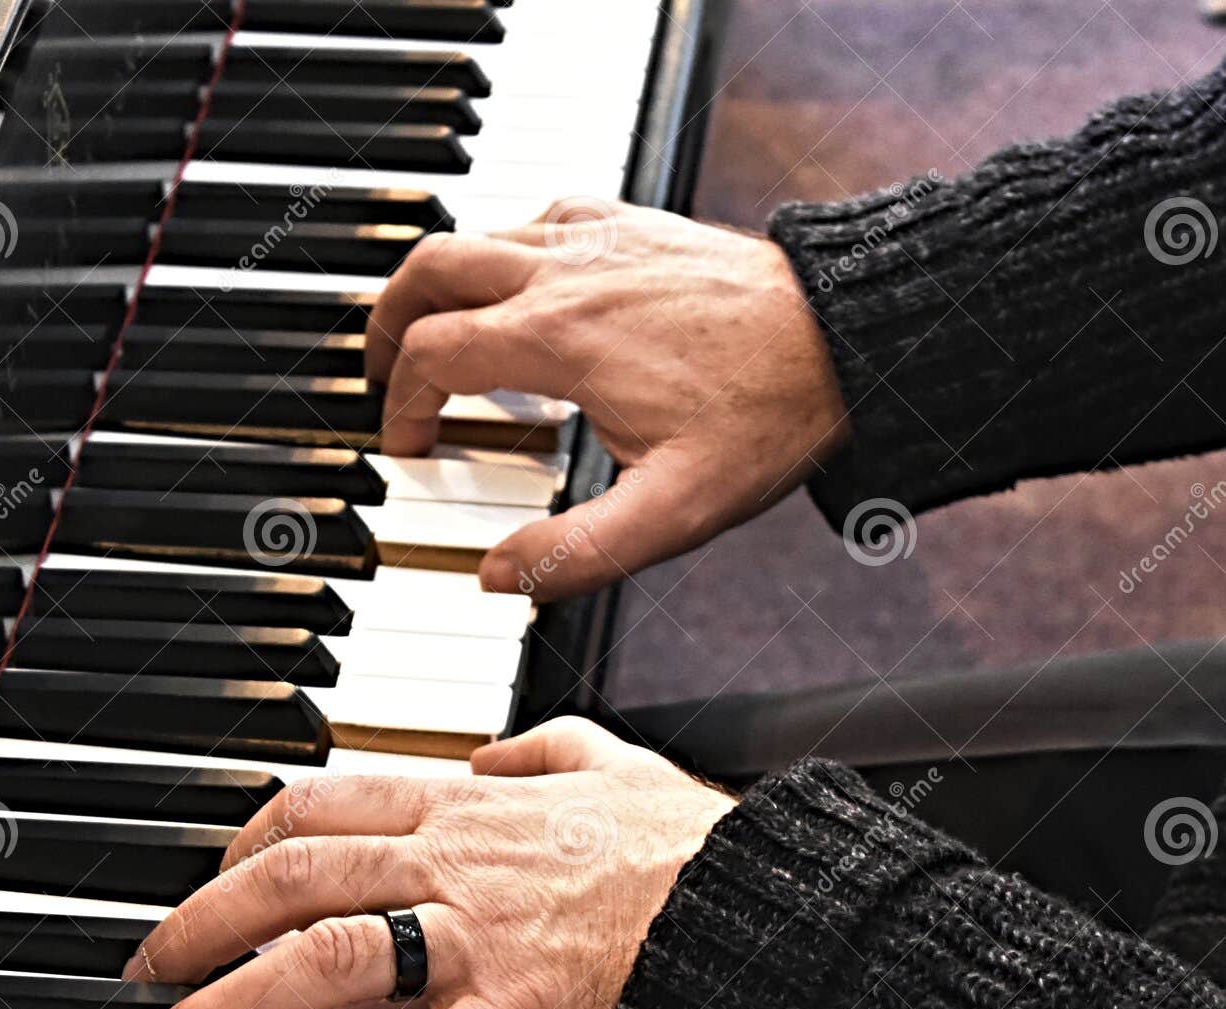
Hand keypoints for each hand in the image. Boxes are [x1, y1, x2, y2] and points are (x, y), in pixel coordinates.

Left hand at [128, 719, 734, 1008]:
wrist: (750, 907)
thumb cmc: (686, 846)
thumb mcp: (615, 760)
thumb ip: (548, 745)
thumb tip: (500, 750)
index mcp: (473, 806)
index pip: (327, 802)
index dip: (249, 836)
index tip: (220, 869)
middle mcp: (456, 865)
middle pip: (295, 877)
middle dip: (203, 920)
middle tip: (155, 962)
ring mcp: (479, 940)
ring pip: (324, 959)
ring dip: (233, 1002)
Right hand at [364, 200, 849, 600]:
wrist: (843, 340)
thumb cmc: (766, 416)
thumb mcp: (672, 511)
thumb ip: (578, 552)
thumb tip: (499, 577)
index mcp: (556, 338)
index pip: (431, 356)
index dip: (401, 405)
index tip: (410, 443)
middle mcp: (563, 271)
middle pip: (430, 271)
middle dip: (386, 322)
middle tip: (382, 372)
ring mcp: (598, 237)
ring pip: (477, 234)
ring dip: (439, 284)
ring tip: (434, 332)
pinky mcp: (632, 223)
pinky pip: (538, 214)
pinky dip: (503, 247)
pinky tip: (522, 286)